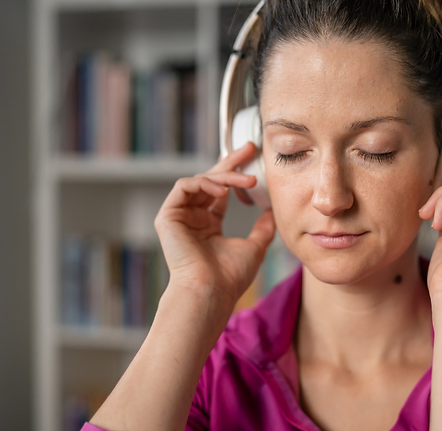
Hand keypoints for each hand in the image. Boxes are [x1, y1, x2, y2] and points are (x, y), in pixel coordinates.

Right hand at [154, 142, 275, 307]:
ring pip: (200, 181)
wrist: (210, 292)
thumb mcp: (254, 247)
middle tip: (250, 148)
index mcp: (209, 225)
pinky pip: (184, 186)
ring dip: (225, 176)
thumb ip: (263, 228)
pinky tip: (223, 189)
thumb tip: (274, 211)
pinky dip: (203, 183)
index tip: (254, 158)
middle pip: (211, 180)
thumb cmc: (229, 277)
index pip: (221, 191)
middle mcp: (193, 218)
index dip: (236, 173)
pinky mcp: (167, 216)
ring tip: (247, 180)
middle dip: (230, 162)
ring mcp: (179, 217)